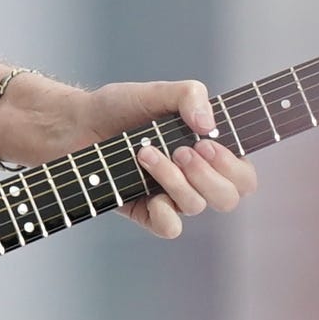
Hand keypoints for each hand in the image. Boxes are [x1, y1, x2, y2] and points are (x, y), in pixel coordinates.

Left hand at [3, 77, 257, 240]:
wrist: (74, 126)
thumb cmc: (117, 108)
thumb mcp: (156, 92)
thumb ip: (190, 96)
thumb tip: (208, 126)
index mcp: (208, 153)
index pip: (245, 174)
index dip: (234, 165)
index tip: (206, 143)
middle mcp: (195, 178)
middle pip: (230, 197)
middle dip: (209, 175)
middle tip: (181, 149)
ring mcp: (171, 197)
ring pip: (197, 206)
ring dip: (174, 179)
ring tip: (145, 152)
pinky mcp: (146, 212)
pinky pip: (170, 227)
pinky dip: (163, 210)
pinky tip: (145, 186)